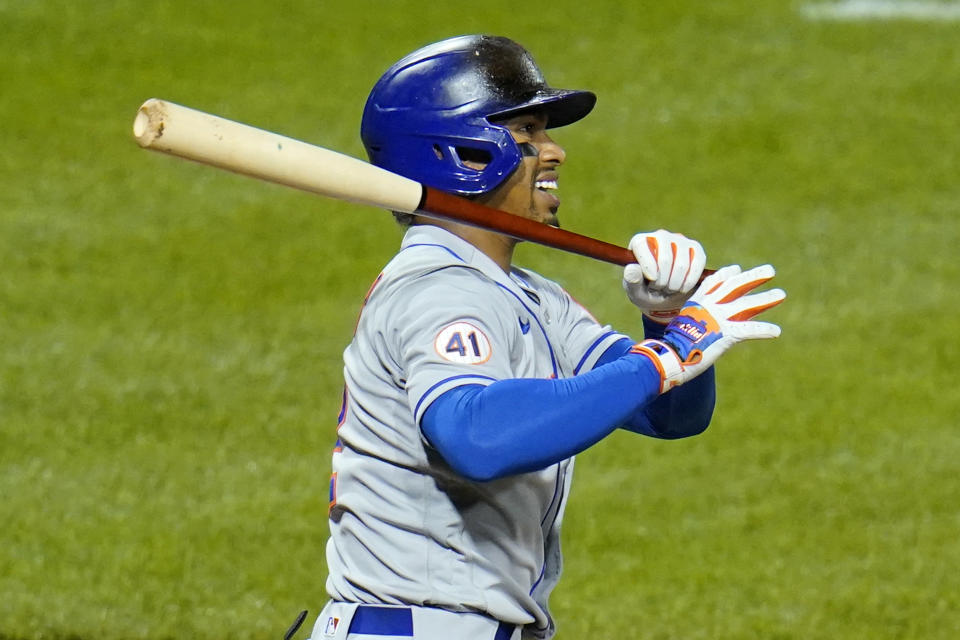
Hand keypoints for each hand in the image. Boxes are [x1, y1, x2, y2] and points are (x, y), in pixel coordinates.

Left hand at [622, 230, 706, 322]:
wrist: (666, 297)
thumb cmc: (646, 291)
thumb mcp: (635, 290)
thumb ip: (632, 280)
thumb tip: (631, 269)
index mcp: (640, 242)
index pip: (642, 246)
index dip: (648, 265)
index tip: (652, 281)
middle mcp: (660, 236)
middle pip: (665, 259)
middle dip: (662, 282)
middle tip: (659, 289)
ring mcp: (679, 240)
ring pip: (681, 265)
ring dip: (675, 285)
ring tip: (668, 289)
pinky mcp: (695, 248)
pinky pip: (696, 265)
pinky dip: (689, 282)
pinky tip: (682, 288)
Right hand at [630, 264, 785, 392]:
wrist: (669, 355)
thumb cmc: (668, 346)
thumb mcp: (678, 329)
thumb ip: (687, 325)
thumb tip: (682, 330)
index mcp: (697, 303)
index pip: (714, 284)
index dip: (726, 275)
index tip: (736, 269)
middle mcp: (710, 307)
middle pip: (735, 287)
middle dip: (753, 278)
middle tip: (770, 270)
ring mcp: (719, 319)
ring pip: (747, 305)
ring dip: (765, 299)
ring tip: (781, 294)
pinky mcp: (727, 334)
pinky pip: (749, 330)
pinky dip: (764, 330)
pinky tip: (776, 331)